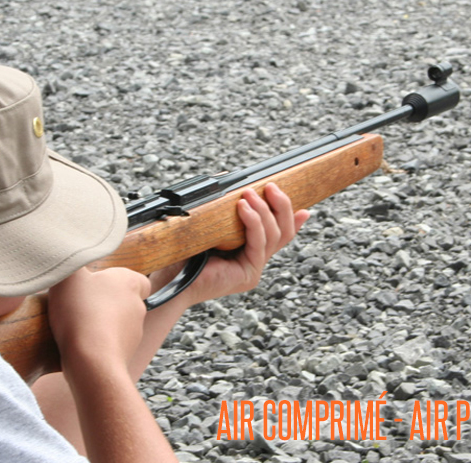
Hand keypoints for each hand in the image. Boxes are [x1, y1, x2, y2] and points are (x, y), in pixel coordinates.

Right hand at [47, 268, 150, 368]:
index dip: (119, 280)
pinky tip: (79, 346)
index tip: (98, 284)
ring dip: (101, 324)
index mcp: (130, 283)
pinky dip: (98, 345)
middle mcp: (137, 307)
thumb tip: (71, 257)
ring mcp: (134, 334)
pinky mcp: (125, 355)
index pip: (138, 279)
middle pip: (124, 301)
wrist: (91, 361)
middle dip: (105, 303)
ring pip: (118, 324)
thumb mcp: (69, 275)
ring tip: (75, 327)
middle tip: (80, 304)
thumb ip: (72, 260)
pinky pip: (111, 346)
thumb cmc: (81, 312)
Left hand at [152, 183, 310, 305]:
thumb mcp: (209, 225)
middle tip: (272, 186)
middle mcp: (253, 262)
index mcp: (247, 252)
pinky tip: (243, 207)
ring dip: (264, 210)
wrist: (167, 278)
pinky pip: (258, 243)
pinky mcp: (248, 274)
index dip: (292, 218)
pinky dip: (253, 222)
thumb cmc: (181, 252)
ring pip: (273, 235)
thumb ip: (226, 211)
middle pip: (283, 233)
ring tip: (250, 193)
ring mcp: (252, 269)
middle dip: (282, 207)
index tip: (303, 206)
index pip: (278, 235)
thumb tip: (234, 185)